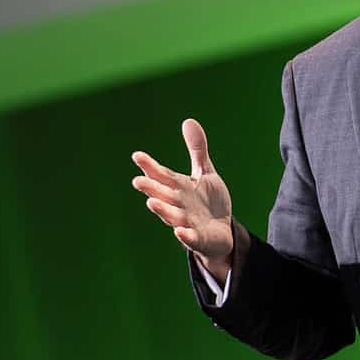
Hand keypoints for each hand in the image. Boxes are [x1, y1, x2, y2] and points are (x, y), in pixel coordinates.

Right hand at [132, 118, 236, 280]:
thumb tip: (188, 120)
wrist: (222, 233)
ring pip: (172, 216)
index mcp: (179, 188)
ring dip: (162, 210)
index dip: (150, 166)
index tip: (137, 155)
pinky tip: (179, 232)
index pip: (163, 175)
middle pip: (163, 195)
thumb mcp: (204, 173)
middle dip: (151, 188)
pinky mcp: (198, 238)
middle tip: (137, 180)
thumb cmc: (208, 203)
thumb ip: (196, 150)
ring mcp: (187, 222)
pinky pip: (190, 238)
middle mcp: (179, 205)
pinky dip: (185, 235)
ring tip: (151, 203)